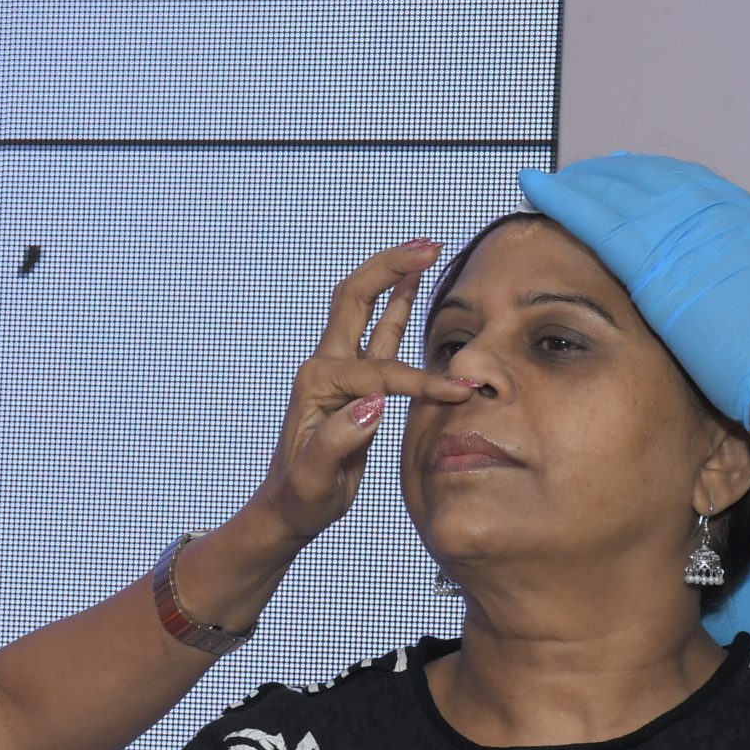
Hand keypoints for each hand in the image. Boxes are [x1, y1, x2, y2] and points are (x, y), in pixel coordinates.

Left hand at [244, 240, 475, 547]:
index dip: (419, 382)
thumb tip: (374, 404)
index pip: (378, 372)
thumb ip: (339, 440)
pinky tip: (411, 286)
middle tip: (428, 244)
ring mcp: (339, 369)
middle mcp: (325, 366)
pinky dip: (396, 305)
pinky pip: (378, 331)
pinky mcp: (353, 380)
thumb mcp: (315, 477)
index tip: (458, 394)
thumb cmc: (302, 495)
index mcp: (318, 384)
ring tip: (425, 248)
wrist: (291, 505)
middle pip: (355, 297)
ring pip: (366, 307)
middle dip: (390, 267)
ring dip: (394, 275)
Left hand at [517, 153, 749, 424]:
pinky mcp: (651, 265)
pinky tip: (535, 187)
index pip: (693, 187)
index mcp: (748, 220)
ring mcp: (681, 236)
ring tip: (553, 179)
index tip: (632, 170)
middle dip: (614, 175)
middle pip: (651, 182)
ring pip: (619, 194)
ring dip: (583, 183)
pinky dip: (563, 199)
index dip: (658, 178)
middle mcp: (713, 216)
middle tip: (584, 171)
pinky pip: (596, 221)